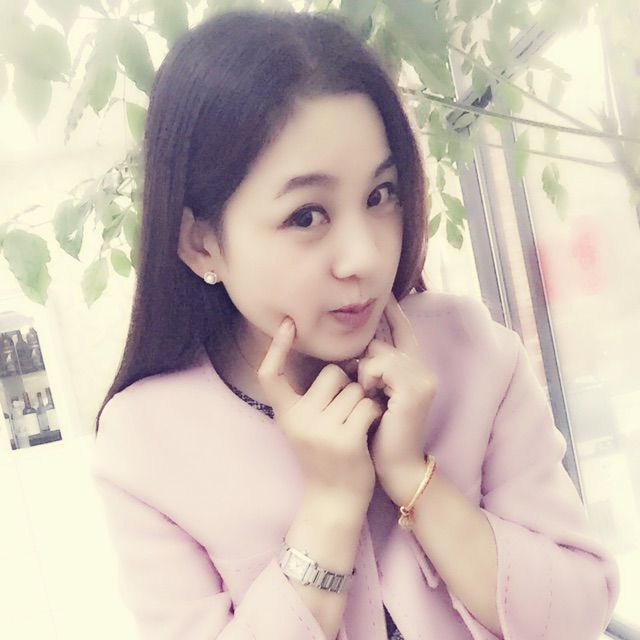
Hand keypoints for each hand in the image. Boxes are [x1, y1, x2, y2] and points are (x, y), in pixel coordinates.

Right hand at [256, 317, 383, 511]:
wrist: (334, 500)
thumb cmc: (325, 456)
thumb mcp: (305, 426)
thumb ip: (309, 398)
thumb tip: (332, 361)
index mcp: (285, 414)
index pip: (271, 375)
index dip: (276, 348)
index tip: (287, 324)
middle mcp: (298, 420)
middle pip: (332, 373)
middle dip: (348, 385)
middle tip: (347, 412)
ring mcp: (321, 431)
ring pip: (355, 389)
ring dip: (364, 402)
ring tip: (358, 425)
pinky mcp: (345, 440)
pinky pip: (367, 405)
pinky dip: (374, 414)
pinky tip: (369, 430)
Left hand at [351, 293, 438, 499]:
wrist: (396, 466)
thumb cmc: (379, 433)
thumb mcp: (375, 394)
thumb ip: (374, 370)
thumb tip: (356, 349)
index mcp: (415, 370)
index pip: (404, 331)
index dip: (394, 312)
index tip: (386, 294)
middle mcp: (424, 370)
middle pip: (383, 342)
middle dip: (365, 359)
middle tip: (362, 384)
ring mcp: (423, 378)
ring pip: (380, 352)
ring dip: (364, 371)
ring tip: (368, 394)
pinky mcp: (416, 389)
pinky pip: (380, 365)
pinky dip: (368, 378)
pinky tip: (371, 395)